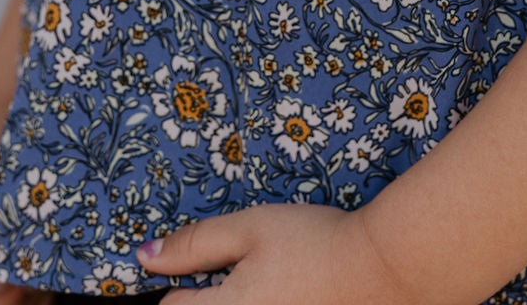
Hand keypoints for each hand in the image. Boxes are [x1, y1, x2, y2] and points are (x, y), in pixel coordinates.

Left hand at [136, 199, 413, 304]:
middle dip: (206, 297)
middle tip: (240, 275)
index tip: (194, 270)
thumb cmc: (314, 243)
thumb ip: (195, 244)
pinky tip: (288, 293)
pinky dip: (268, 303)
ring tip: (271, 282)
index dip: (177, 284)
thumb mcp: (251, 228)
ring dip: (238, 300)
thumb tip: (145, 257)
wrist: (381, 272)